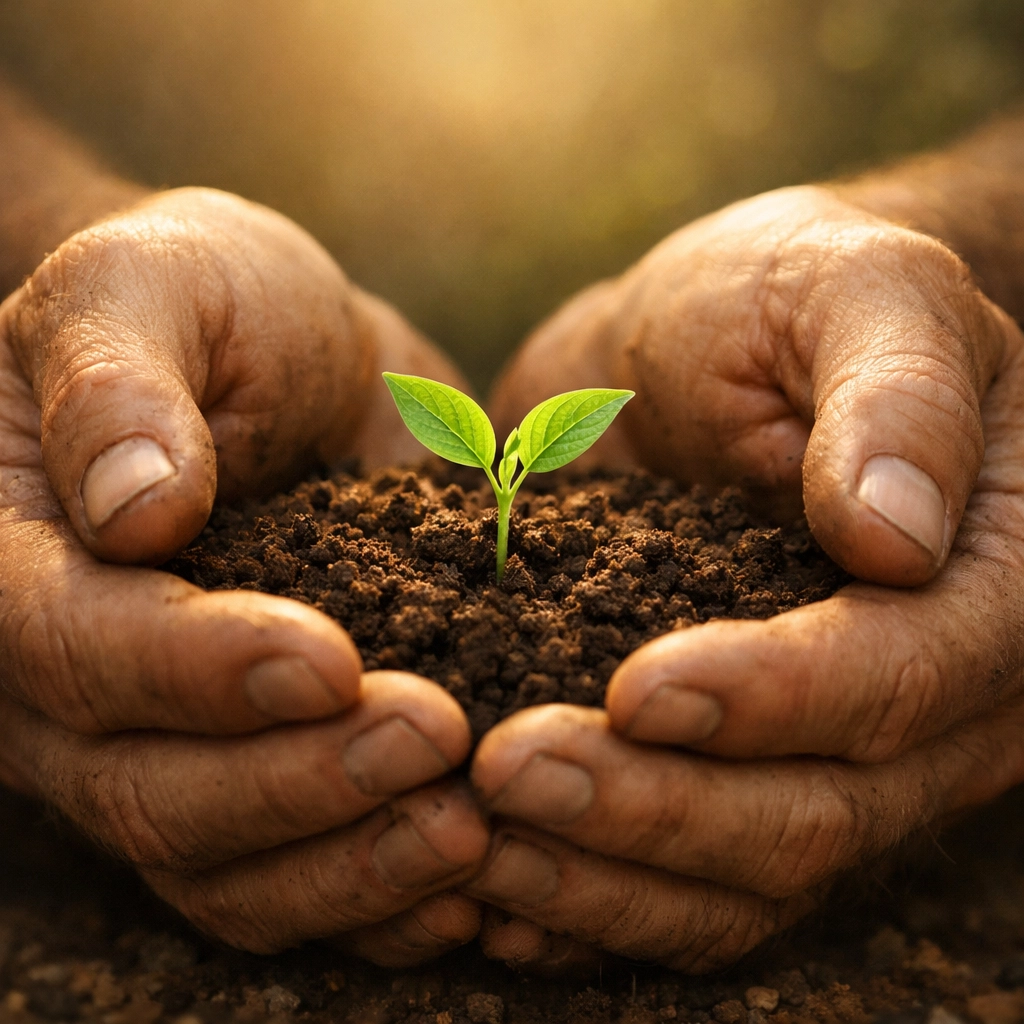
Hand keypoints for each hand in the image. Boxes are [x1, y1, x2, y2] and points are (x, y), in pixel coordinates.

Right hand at [0, 187, 487, 964]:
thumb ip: (118, 382)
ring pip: (226, 865)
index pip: (69, 645)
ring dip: (350, 863)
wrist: (285, 351)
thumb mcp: (148, 283)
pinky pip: (300, 869)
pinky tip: (470, 883)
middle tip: (435, 741)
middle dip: (296, 781)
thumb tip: (135, 509)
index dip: (193, 669)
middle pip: (149, 790)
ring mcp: (172, 735)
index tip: (326, 657)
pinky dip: (379, 890)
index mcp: (16, 558)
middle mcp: (76, 679)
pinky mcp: (268, 754)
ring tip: (470, 831)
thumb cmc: (204, 298)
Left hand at [474, 185, 1023, 969]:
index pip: (909, 675)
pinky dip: (587, 898)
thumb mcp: (855, 289)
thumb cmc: (786, 296)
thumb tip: (903, 537)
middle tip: (509, 774)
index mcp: (988, 577)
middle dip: (660, 807)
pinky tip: (496, 894)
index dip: (780, 697)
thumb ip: (897, 395)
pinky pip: (676, 880)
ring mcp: (820, 746)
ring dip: (605, 874)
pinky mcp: (724, 763)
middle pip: (819, 810)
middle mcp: (922, 692)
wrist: (694, 343)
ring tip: (479, 840)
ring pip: (740, 876)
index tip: (640, 689)